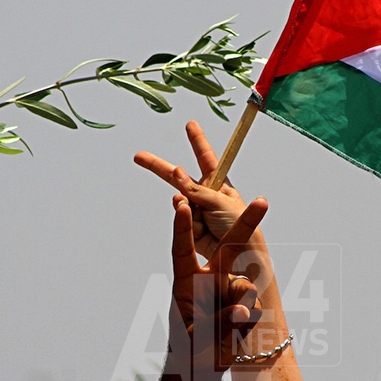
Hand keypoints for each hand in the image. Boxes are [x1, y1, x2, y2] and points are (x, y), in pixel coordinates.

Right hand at [134, 121, 250, 259]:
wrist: (242, 256)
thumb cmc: (238, 224)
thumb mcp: (219, 201)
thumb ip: (196, 189)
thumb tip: (176, 172)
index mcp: (218, 184)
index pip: (206, 157)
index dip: (197, 141)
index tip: (190, 124)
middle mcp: (206, 196)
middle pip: (180, 178)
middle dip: (159, 167)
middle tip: (138, 156)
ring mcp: (198, 213)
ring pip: (179, 202)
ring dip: (186, 208)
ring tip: (204, 218)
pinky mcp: (191, 230)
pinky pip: (181, 221)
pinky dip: (187, 224)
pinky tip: (201, 230)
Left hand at [166, 196, 265, 380]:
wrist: (203, 366)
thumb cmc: (189, 349)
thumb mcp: (196, 337)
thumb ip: (218, 322)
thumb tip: (242, 310)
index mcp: (188, 281)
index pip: (184, 250)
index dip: (183, 228)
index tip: (183, 205)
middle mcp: (211, 279)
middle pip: (230, 248)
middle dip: (247, 224)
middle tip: (262, 201)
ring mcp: (229, 290)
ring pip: (247, 287)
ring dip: (243, 306)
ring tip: (229, 327)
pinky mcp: (246, 304)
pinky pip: (255, 306)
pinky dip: (250, 320)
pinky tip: (238, 332)